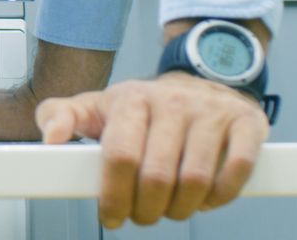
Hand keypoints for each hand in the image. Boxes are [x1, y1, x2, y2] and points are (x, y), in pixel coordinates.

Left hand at [36, 72, 269, 227]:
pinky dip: (221, 197)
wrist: (200, 79)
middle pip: (158, 176)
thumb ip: (60, 116)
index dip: (114, 196)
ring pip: (197, 180)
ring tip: (172, 209)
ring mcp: (211, 111)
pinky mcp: (246, 123)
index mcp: (132, 99)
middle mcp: (172, 101)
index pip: (120, 156)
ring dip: (182, 209)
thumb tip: (50, 139)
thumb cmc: (143, 105)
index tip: (112, 217)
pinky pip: (238, 170)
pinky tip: (206, 199)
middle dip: (147, 210)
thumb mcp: (97, 106)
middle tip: (143, 216)